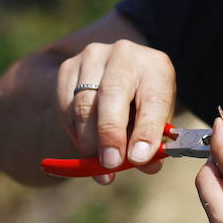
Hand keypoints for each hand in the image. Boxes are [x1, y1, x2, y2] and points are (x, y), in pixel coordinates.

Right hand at [55, 40, 176, 184]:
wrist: (117, 73)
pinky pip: (65, 107)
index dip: (147, 130)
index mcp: (156, 66)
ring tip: (99, 167)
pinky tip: (86, 146)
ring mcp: (93, 57)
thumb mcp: (156, 117)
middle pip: (113, 94)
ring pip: (84, 104)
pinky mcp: (68, 67)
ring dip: (89, 141)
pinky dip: (74, 133)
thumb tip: (148, 165)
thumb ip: (153, 141)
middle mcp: (125, 54)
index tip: (138, 158)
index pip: (154, 98)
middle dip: (110, 134)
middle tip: (111, 164)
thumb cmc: (141, 101)